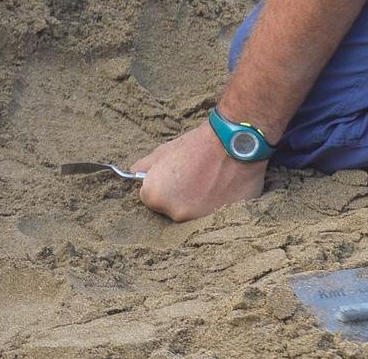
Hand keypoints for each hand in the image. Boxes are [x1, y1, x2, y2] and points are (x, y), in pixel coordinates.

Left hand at [130, 126, 266, 220]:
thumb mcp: (163, 151)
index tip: (174, 175)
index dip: (162, 185)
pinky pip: (213, 218)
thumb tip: (132, 173)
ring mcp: (199, 221)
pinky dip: (216, 208)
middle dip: (179, 197)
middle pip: (172, 210)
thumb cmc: (197, 145)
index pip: (150, 199)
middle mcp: (174, 214)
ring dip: (198, 205)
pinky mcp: (222, 223)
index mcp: (155, 197)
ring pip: (192, 215)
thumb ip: (144, 167)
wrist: (235, 144)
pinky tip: (222, 190)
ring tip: (210, 183)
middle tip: (193, 178)